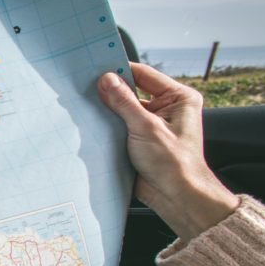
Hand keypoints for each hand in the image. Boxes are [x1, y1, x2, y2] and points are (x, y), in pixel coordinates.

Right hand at [98, 62, 237, 241]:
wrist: (176, 197)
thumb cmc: (174, 164)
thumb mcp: (146, 128)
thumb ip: (124, 102)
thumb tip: (106, 79)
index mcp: (178, 97)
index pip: (144, 74)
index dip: (120, 70)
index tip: (96, 68)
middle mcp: (166, 107)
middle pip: (132, 90)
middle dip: (111, 91)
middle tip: (86, 87)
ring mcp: (152, 123)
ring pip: (123, 108)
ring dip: (107, 109)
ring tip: (86, 105)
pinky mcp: (139, 138)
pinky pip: (119, 124)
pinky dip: (106, 124)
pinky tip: (92, 123)